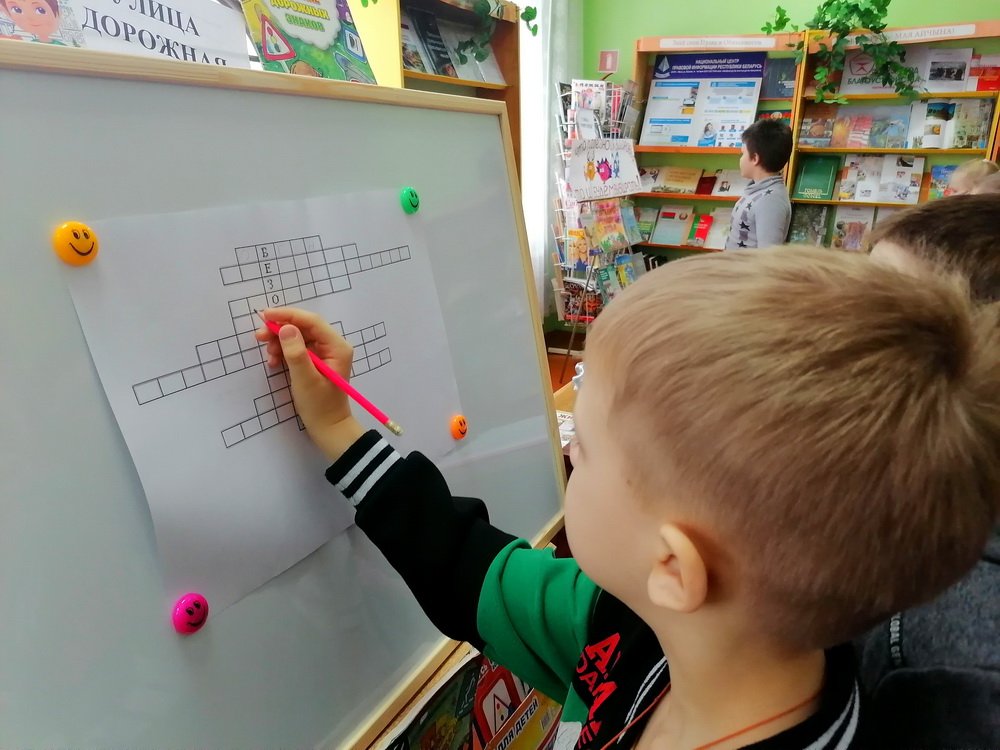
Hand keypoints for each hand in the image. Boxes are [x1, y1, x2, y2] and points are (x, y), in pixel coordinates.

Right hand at [255, 307, 364, 460]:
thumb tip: (286, 328)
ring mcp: (325, 353)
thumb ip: (295, 352)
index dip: (288, 315)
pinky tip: (274, 362)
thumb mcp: (305, 379)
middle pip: (304, 327)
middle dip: (281, 330)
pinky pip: (297, 349)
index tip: (265, 316)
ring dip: (280, 342)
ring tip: (269, 356)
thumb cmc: (319, 406)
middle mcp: (333, 346)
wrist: (328, 428)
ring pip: (298, 337)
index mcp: (337, 346)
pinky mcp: (316, 362)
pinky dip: (284, 352)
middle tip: (259, 337)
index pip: (312, 321)